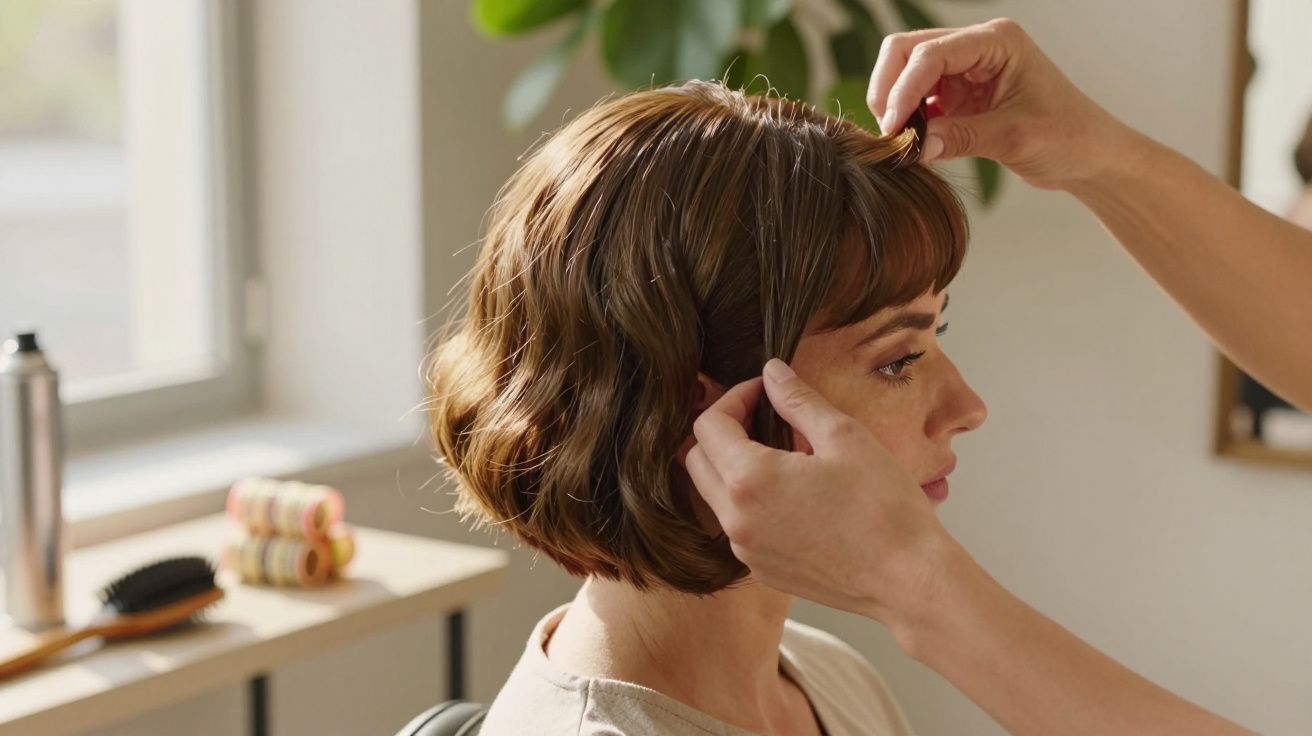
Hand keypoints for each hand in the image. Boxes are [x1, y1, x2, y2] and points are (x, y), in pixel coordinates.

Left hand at [684, 359, 956, 630]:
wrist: (908, 579)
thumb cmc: (884, 508)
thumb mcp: (843, 436)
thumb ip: (798, 400)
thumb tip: (772, 373)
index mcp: (749, 480)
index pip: (708, 425)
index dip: (733, 398)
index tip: (763, 392)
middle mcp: (735, 520)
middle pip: (697, 461)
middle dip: (722, 431)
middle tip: (763, 416)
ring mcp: (746, 550)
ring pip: (714, 496)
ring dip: (733, 467)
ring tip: (783, 454)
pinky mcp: (762, 571)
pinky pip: (738, 527)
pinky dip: (751, 501)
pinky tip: (793, 493)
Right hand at [867, 18, 1128, 189]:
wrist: (1089, 156)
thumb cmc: (1068, 137)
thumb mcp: (1013, 138)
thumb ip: (961, 137)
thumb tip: (912, 147)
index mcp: (997, 40)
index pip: (930, 53)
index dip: (904, 89)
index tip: (893, 128)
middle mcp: (977, 46)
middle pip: (907, 50)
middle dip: (890, 88)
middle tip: (887, 132)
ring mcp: (966, 69)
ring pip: (906, 72)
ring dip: (895, 104)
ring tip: (898, 141)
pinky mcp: (959, 95)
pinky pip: (918, 99)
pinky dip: (908, 119)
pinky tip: (911, 143)